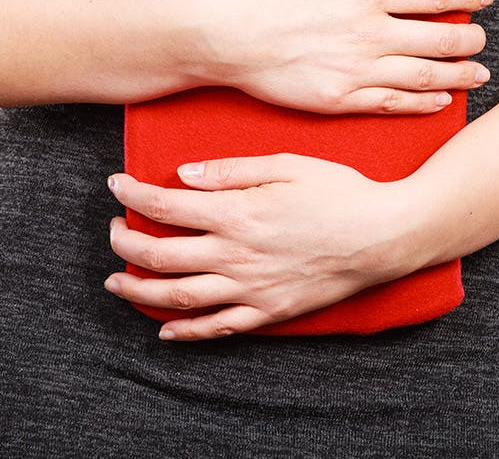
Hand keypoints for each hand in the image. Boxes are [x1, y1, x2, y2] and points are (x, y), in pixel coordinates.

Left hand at [103, 153, 418, 340]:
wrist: (385, 235)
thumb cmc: (340, 192)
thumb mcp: (286, 165)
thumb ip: (230, 171)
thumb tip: (182, 175)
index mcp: (237, 214)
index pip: (165, 207)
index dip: (133, 196)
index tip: (116, 185)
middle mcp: (236, 255)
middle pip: (161, 256)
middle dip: (126, 243)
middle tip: (113, 230)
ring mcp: (251, 288)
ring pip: (179, 297)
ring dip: (140, 292)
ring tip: (116, 283)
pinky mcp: (270, 311)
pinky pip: (219, 328)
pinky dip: (187, 332)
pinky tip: (166, 331)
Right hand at [188, 0, 492, 113]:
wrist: (218, 35)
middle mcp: (370, 33)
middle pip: (438, 38)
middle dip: (468, 39)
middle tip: (482, 39)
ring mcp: (357, 70)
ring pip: (424, 75)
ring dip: (458, 74)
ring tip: (478, 74)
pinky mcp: (339, 100)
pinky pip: (393, 103)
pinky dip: (423, 103)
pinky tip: (441, 101)